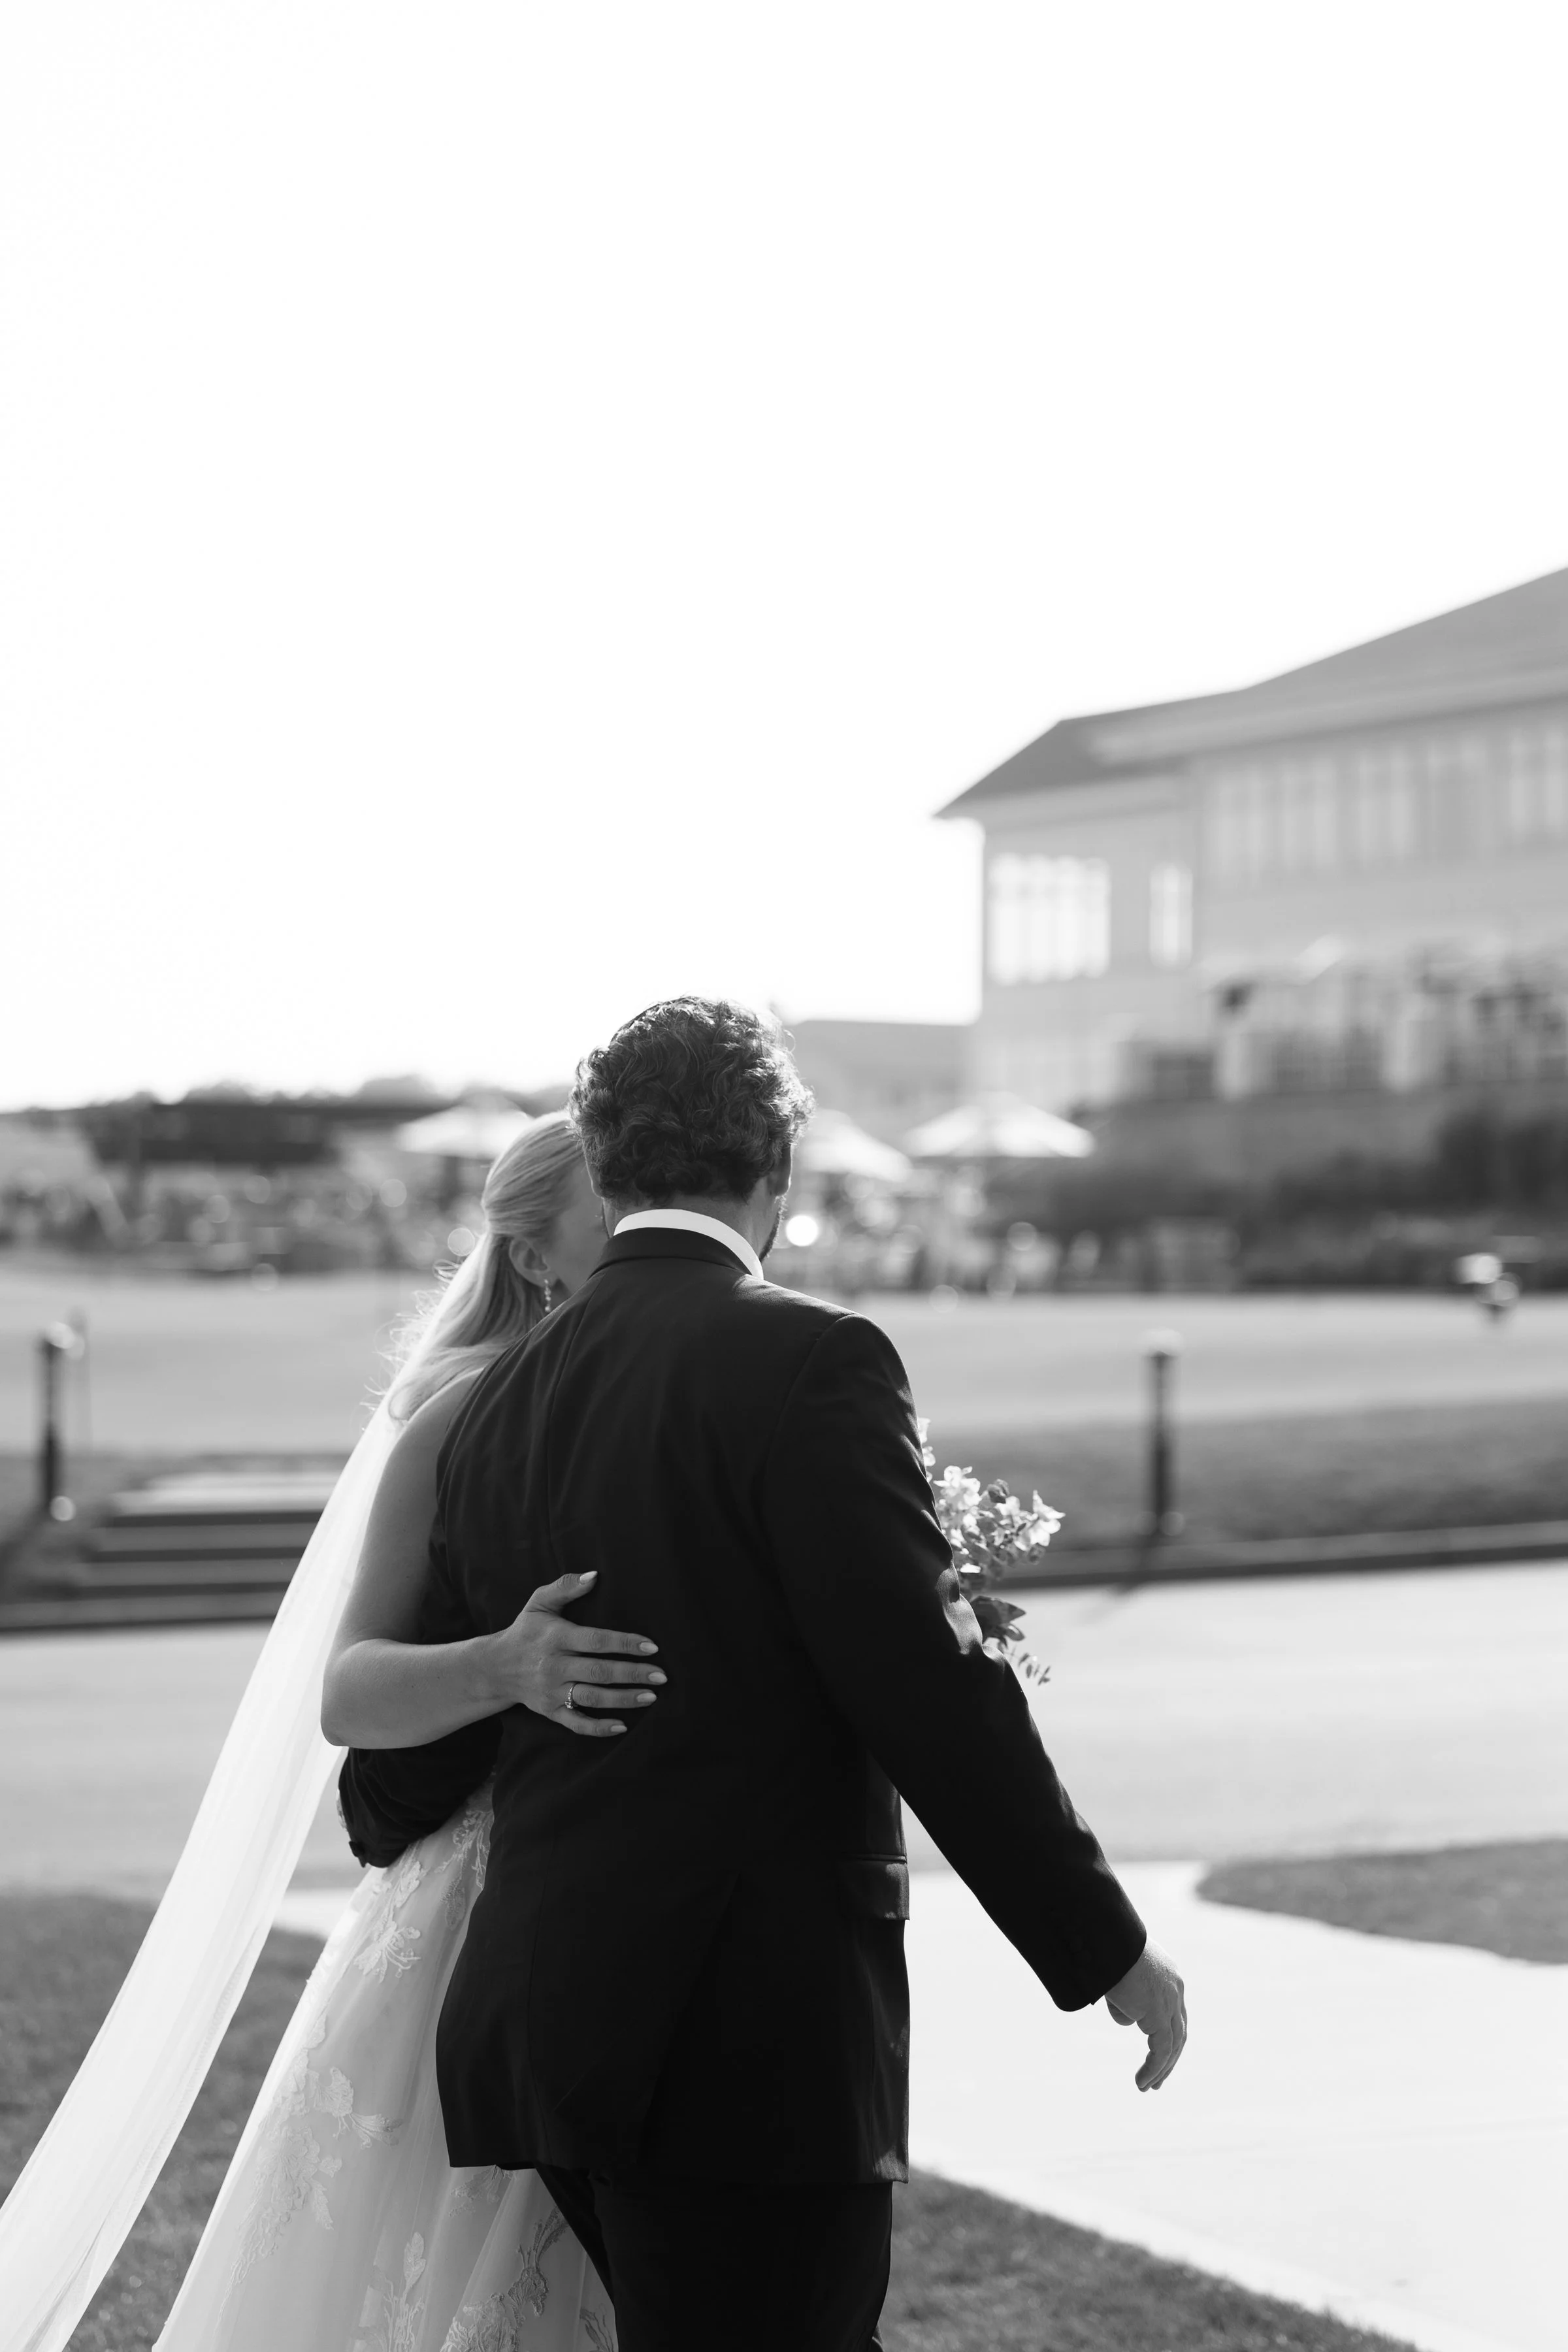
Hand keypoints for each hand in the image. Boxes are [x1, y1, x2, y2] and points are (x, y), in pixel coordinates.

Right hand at [481, 1571, 664, 1738]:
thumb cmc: (525, 1630)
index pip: (595, 1640)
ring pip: (592, 1698)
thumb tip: (595, 1575)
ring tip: (651, 1697)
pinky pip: (576, 1724)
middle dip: (632, 1674)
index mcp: (556, 1637)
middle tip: (662, 1675)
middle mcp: (554, 1666)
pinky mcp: (550, 1711)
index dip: (624, 1643)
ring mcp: (552, 1692)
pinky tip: (623, 1726)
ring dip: (623, 1699)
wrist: (494, 1668)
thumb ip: (565, 1586)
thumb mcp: (539, 1602)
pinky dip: (598, 1728)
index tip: (651, 1646)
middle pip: (599, 1672)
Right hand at [1105, 1937, 1186, 2090]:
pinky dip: (1153, 2069)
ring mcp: (1170, 2000)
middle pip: (1178, 2031)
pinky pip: (1161, 2050)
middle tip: (1158, 2078)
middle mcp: (1175, 1988)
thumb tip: (1127, 2016)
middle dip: (1169, 2057)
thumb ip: (1125, 1994)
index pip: (1173, 2011)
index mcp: (1167, 1973)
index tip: (1157, 2053)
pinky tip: (1142, 2082)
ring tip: (1147, 2087)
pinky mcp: (1159, 2013)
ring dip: (1161, 2069)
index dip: (1166, 2034)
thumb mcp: (1116, 1973)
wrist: (1105, 1937)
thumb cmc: (1105, 1948)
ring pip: (1173, 2045)